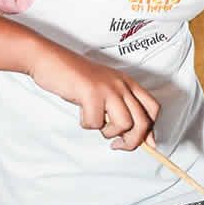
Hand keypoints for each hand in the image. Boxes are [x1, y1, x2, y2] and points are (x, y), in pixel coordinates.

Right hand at [26, 43, 159, 150]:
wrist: (50, 60)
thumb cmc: (74, 77)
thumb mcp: (103, 89)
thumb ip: (119, 107)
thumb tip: (131, 134)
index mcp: (127, 82)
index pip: (152, 108)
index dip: (151, 129)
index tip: (146, 143)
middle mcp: (121, 85)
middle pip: (142, 122)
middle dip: (132, 141)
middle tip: (117, 144)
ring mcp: (108, 88)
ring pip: (124, 124)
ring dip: (109, 132)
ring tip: (97, 123)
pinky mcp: (91, 93)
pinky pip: (96, 122)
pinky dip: (87, 124)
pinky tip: (81, 112)